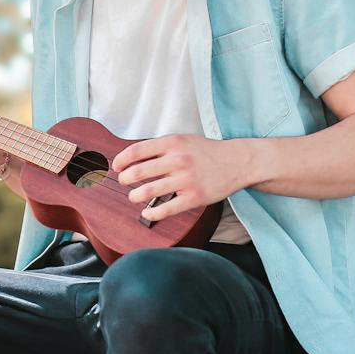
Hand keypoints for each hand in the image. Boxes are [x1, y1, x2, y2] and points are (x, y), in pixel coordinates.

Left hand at [111, 133, 254, 222]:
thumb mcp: (184, 140)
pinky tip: (147, 212)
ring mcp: (186, 180)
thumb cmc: (207, 151)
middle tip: (124, 182)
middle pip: (138, 172)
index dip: (121, 160)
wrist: (237, 161)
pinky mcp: (194, 197)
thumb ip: (161, 147)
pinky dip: (152, 213)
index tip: (117, 167)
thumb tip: (133, 158)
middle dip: (125, 179)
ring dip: (135, 196)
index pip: (137, 150)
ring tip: (134, 197)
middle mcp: (178, 160)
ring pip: (149, 191)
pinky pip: (166, 209)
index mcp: (173, 143)